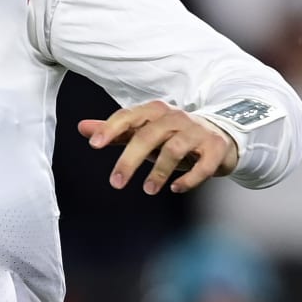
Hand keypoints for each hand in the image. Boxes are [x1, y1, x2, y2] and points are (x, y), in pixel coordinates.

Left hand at [77, 101, 238, 194]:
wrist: (220, 137)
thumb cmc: (173, 136)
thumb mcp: (143, 133)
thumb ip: (115, 131)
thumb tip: (81, 128)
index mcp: (155, 112)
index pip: (129, 116)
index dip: (111, 129)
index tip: (94, 145)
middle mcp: (176, 118)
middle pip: (148, 135)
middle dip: (130, 159)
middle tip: (115, 183)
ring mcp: (197, 132)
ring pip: (175, 149)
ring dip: (159, 171)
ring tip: (148, 190)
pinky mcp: (215, 148)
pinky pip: (203, 164)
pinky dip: (190, 178)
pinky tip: (176, 189)